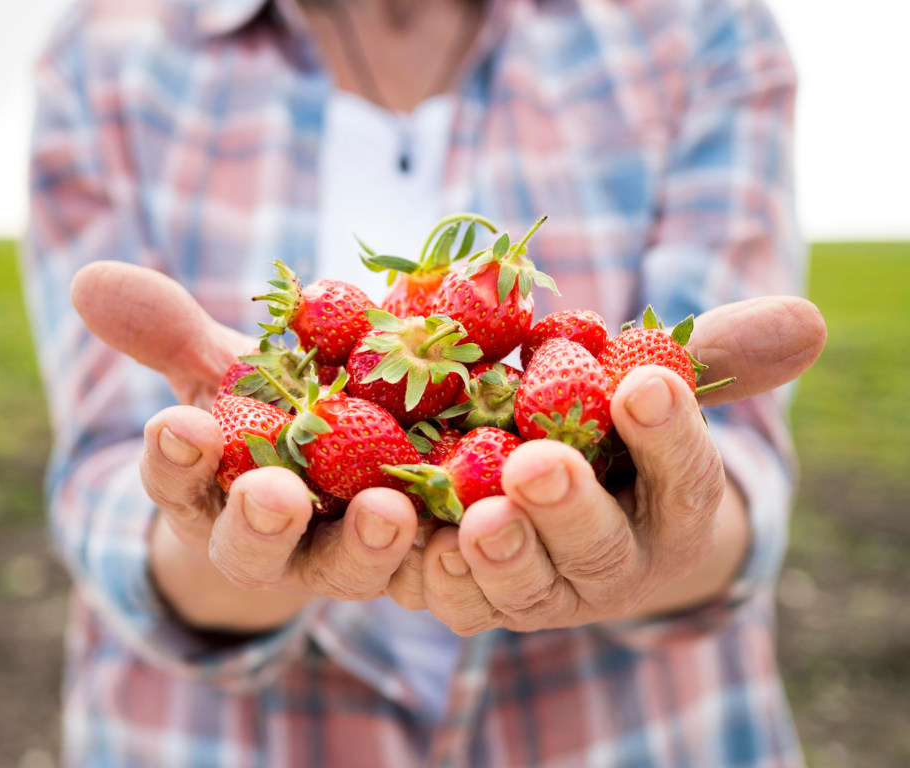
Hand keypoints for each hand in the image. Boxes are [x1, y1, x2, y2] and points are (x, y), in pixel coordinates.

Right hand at [71, 261, 421, 631]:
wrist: (334, 459)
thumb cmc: (261, 413)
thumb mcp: (219, 370)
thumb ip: (168, 332)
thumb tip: (91, 279)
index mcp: (210, 493)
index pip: (177, 481)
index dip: (174, 459)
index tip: (179, 424)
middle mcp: (271, 539)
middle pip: (255, 546)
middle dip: (260, 523)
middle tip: (274, 494)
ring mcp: (342, 555)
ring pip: (348, 564)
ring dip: (367, 543)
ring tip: (390, 510)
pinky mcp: (413, 557)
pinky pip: (428, 565)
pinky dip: (447, 550)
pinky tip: (476, 519)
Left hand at [413, 297, 825, 633]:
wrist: (548, 498)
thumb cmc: (609, 433)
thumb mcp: (648, 390)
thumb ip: (708, 357)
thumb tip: (806, 321)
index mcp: (666, 510)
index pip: (682, 479)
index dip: (669, 436)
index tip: (646, 383)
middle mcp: (607, 564)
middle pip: (598, 549)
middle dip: (569, 510)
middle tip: (537, 465)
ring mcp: (537, 588)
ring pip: (522, 589)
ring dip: (497, 558)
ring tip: (474, 522)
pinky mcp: (469, 595)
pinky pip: (447, 597)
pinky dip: (423, 570)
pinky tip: (398, 528)